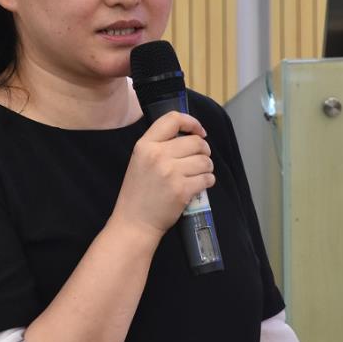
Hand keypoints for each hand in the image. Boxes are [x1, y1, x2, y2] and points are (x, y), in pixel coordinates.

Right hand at [111, 111, 214, 240]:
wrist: (134, 222)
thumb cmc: (138, 192)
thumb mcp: (140, 160)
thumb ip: (159, 145)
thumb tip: (189, 135)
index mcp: (145, 145)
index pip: (173, 119)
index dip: (191, 122)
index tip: (199, 132)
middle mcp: (158, 155)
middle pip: (196, 142)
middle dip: (204, 150)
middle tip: (200, 158)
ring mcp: (170, 173)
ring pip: (205, 160)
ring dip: (207, 167)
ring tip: (200, 173)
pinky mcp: (182, 190)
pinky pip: (207, 178)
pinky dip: (208, 181)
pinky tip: (200, 184)